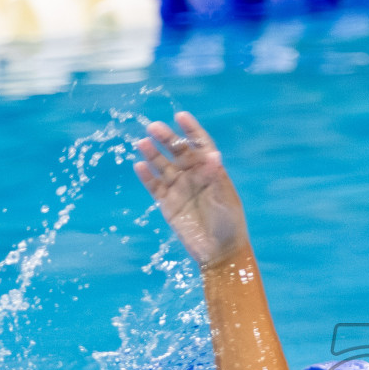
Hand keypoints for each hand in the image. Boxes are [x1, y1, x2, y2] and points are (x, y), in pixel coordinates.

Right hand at [133, 112, 249, 269]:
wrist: (219, 253)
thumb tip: (213, 155)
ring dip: (152, 154)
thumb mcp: (225, 201)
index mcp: (211, 171)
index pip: (200, 144)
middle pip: (178, 152)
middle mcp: (193, 175)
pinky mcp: (167, 204)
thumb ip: (217, 178)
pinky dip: (146, 176)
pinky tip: (139, 166)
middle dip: (166, 138)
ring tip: (142, 143)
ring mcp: (179, 188)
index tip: (180, 116)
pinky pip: (154, 186)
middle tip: (153, 127)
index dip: (191, 130)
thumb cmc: (229, 225)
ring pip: (163, 166)